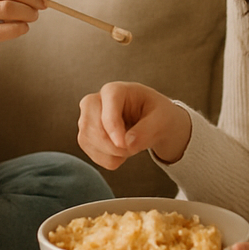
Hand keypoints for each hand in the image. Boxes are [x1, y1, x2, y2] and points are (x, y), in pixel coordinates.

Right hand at [76, 81, 191, 168]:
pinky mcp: (86, 137)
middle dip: (112, 145)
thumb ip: (147, 130)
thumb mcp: (162, 119)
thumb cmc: (156, 114)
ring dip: (112, 153)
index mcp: (114, 90)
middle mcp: (95, 101)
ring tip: (131, 147)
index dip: (112, 128)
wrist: (153, 122)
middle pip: (90, 125)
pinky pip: (92, 154)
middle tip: (133, 148)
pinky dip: (109, 159)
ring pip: (87, 141)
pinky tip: (122, 153)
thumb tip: (128, 144)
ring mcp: (87, 119)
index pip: (106, 107)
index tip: (123, 145)